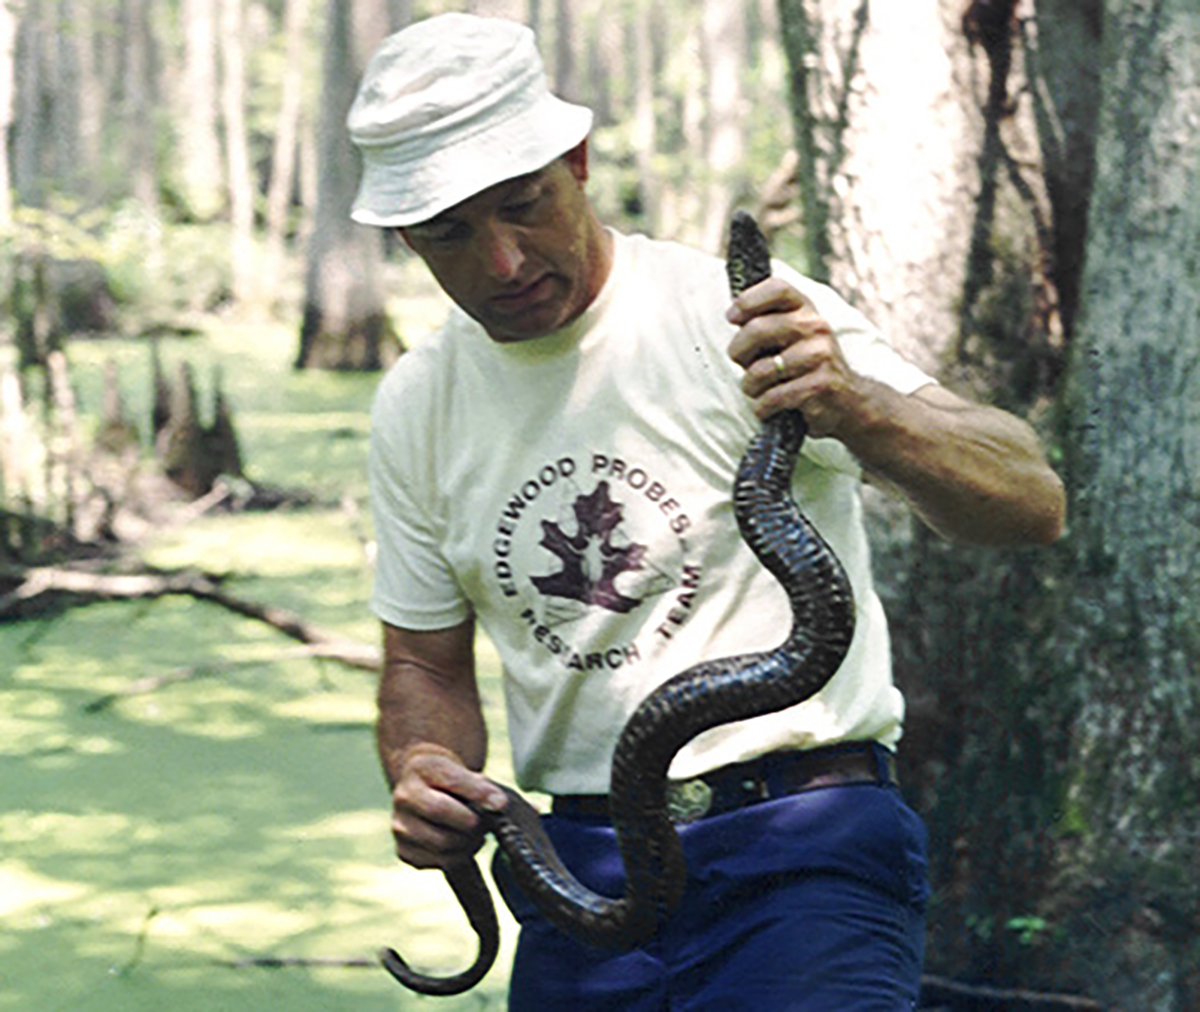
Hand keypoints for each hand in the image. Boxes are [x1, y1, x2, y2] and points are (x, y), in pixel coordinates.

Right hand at [388, 743, 507, 869]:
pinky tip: (459, 844)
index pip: (452, 784)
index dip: (478, 795)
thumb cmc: (449, 779)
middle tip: (485, 824)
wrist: (424, 787)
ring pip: (442, 846)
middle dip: (472, 825)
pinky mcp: (404, 850)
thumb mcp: (464, 771)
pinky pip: (436, 862)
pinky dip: (456, 858)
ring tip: (475, 834)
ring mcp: (400, 827)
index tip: (500, 804)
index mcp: (420, 770)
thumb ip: (482, 787)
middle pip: (443, 815)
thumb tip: (499, 805)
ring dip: (467, 844)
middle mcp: (403, 798)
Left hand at [726, 278, 862, 438]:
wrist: (847, 400)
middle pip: (757, 329)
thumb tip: (733, 315)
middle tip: (740, 363)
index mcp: (806, 308)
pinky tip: (767, 407)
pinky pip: (773, 397)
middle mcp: (815, 326)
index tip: (732, 317)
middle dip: (737, 351)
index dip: (748, 300)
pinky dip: (762, 407)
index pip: (777, 288)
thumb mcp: (792, 335)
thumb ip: (766, 321)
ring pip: (760, 370)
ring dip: (749, 386)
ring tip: (756, 389)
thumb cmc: (805, 365)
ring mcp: (820, 355)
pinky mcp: (820, 385)